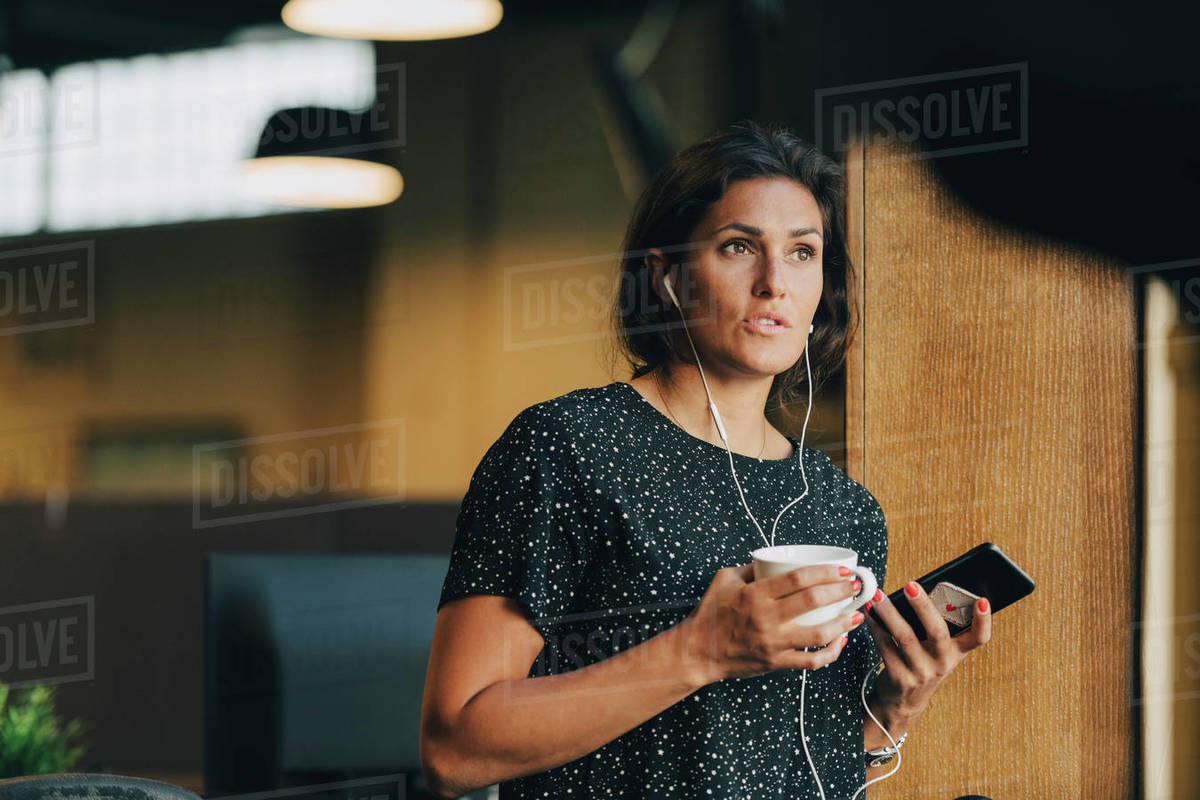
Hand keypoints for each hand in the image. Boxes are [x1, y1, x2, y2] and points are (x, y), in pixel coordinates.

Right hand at [683, 563, 867, 683]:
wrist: (698, 651)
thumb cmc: (710, 613)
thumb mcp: (724, 579)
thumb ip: (750, 568)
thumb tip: (773, 560)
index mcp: (755, 594)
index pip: (798, 579)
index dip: (825, 573)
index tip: (841, 570)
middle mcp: (767, 618)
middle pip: (814, 601)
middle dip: (841, 592)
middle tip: (853, 586)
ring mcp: (773, 642)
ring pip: (819, 634)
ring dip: (843, 623)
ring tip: (855, 615)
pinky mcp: (776, 662)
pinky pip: (811, 661)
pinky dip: (830, 653)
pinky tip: (839, 642)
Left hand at [861, 581, 991, 725]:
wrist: (904, 701)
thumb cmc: (922, 664)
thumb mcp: (936, 650)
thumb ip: (934, 626)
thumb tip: (917, 589)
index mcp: (956, 652)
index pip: (979, 638)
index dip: (983, 621)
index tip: (982, 601)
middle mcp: (942, 663)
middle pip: (937, 632)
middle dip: (923, 606)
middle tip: (911, 585)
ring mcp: (921, 672)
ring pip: (905, 636)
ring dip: (889, 612)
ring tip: (877, 595)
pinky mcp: (899, 677)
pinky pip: (885, 646)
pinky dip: (875, 626)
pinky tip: (868, 613)